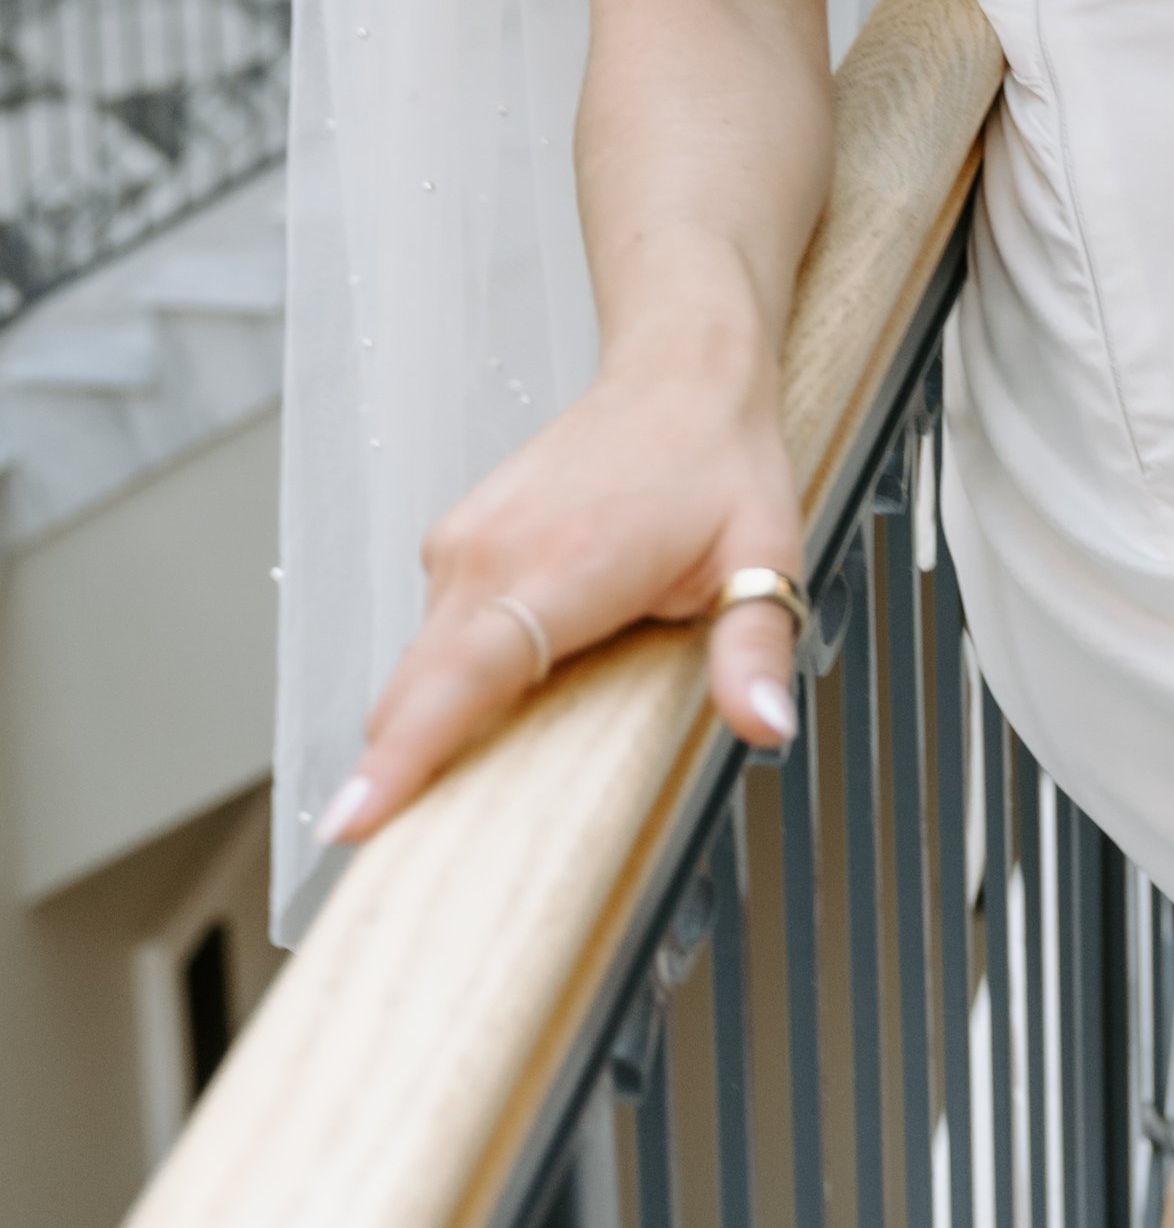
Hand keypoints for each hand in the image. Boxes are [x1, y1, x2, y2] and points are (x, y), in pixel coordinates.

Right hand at [313, 344, 808, 845]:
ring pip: (421, 671)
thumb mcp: (761, 554)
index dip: (405, 753)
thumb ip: (754, 647)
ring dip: (434, 726)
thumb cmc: (716, 460)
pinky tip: (503, 690)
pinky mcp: (453, 544)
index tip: (353, 820)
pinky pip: (434, 639)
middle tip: (403, 858)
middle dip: (397, 773)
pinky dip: (449, 681)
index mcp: (563, 562)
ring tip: (474, 778)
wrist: (679, 369)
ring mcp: (462, 543)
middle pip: (417, 691)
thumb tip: (766, 724)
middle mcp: (492, 551)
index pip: (464, 673)